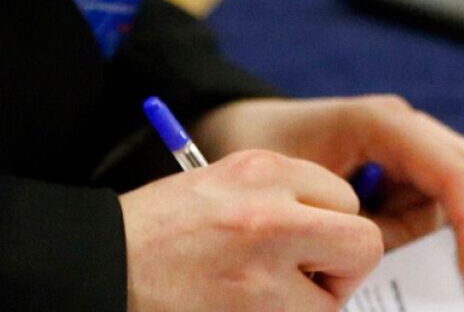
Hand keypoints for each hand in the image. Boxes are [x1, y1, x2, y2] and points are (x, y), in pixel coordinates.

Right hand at [119, 150, 381, 311]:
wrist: (93, 271)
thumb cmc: (156, 233)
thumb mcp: (221, 184)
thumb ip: (283, 197)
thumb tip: (338, 225)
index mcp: (262, 171)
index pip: (345, 198)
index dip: (329, 224)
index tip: (302, 238)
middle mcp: (269, 218)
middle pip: (363, 245)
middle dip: (344, 266)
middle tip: (309, 277)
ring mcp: (260, 280)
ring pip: (331, 303)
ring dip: (305, 306)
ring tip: (252, 297)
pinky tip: (239, 310)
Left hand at [195, 96, 463, 291]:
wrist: (231, 128)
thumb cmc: (259, 153)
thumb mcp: (301, 199)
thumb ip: (359, 237)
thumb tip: (406, 280)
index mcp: (386, 124)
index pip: (457, 174)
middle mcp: (411, 130)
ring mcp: (413, 149)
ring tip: (456, 280)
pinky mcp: (407, 171)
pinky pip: (441, 207)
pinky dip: (443, 238)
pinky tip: (425, 265)